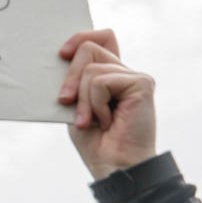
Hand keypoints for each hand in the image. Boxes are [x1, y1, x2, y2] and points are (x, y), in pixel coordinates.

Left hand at [57, 29, 155, 179]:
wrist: (114, 165)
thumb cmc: (94, 141)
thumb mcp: (75, 105)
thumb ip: (74, 81)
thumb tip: (60, 57)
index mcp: (110, 75)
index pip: (101, 38)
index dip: (80, 37)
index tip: (62, 54)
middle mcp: (124, 72)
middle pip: (89, 47)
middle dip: (70, 76)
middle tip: (65, 101)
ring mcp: (135, 76)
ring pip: (91, 67)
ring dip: (82, 99)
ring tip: (91, 120)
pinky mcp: (141, 83)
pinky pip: (100, 81)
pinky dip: (94, 104)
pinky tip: (107, 121)